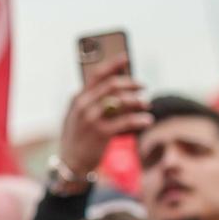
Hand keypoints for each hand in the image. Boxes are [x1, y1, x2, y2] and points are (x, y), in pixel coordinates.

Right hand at [57, 55, 150, 177]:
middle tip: (143, 85)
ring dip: (137, 100)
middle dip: (131, 83)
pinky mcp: (101, 133)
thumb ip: (94, 100)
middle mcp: (83, 105)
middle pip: (112, 85)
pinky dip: (139, 119)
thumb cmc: (80, 136)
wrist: (71, 162)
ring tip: (146, 104)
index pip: (96, 75)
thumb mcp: (80, 115)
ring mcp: (91, 119)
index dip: (112, 64)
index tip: (126, 57)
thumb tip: (118, 85)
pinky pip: (126, 121)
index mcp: (77, 98)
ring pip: (120, 101)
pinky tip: (147, 120)